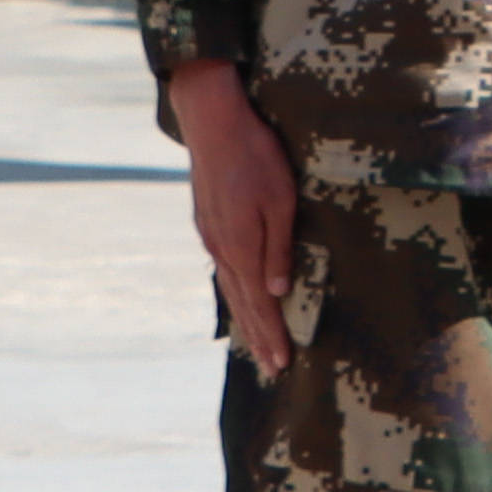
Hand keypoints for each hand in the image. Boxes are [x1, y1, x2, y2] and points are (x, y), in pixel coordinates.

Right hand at [166, 59, 295, 379]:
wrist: (213, 123)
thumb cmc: (256, 157)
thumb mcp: (279, 201)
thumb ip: (278, 248)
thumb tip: (277, 291)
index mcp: (240, 247)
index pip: (259, 303)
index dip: (272, 334)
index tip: (283, 363)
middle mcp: (221, 248)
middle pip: (242, 303)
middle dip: (259, 337)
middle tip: (272, 368)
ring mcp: (211, 237)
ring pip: (229, 288)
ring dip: (245, 319)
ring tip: (257, 344)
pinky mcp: (208, 224)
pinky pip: (224, 269)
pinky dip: (234, 293)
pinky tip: (240, 299)